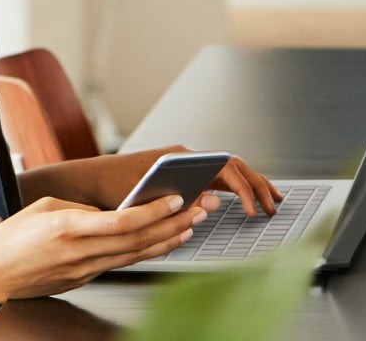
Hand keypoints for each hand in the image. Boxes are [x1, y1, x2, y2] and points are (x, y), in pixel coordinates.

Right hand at [0, 194, 206, 303]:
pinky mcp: (84, 279)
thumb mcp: (46, 208)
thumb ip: (82, 210)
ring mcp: (84, 270)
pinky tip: (162, 243)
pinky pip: (122, 263)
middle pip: (139, 240)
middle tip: (199, 210)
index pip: (123, 221)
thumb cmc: (13, 237)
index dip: (154, 211)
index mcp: (69, 228)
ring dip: (168, 240)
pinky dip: (147, 252)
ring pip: (136, 255)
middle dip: (174, 224)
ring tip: (192, 226)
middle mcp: (80, 252)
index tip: (176, 199)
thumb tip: (112, 212)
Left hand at [104, 146, 285, 217]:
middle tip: (274, 206)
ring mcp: (185, 163)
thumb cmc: (113, 189)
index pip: (225, 167)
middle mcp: (186, 156)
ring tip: (271, 200)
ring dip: (251, 184)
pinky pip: (215, 177)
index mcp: (180, 158)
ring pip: (227, 170)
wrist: (91, 180)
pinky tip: (246, 198)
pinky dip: (235, 187)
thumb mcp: (146, 201)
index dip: (244, 189)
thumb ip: (179, 203)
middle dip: (257, 185)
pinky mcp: (182, 173)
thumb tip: (214, 203)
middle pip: (233, 166)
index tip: (252, 209)